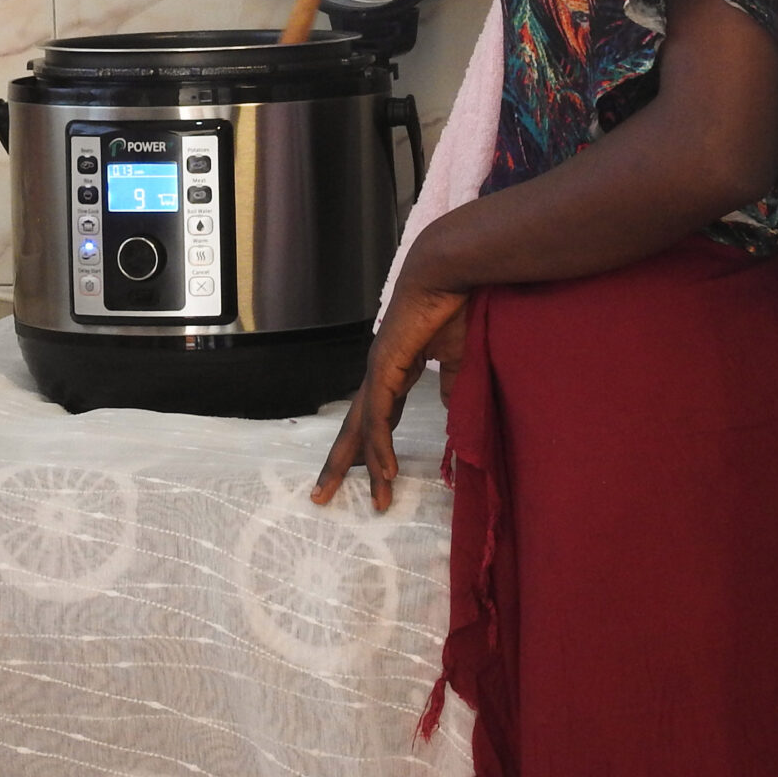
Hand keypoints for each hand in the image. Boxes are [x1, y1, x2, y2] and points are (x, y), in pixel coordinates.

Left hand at [313, 270, 466, 512]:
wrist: (447, 275)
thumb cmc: (452, 309)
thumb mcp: (455, 359)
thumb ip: (449, 386)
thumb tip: (450, 410)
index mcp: (393, 372)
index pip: (376, 419)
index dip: (371, 449)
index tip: (371, 476)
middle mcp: (379, 374)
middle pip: (355, 429)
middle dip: (340, 464)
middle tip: (322, 497)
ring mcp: (379, 371)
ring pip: (364, 429)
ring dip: (365, 466)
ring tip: (374, 500)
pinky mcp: (386, 367)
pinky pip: (381, 415)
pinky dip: (380, 444)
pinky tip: (385, 470)